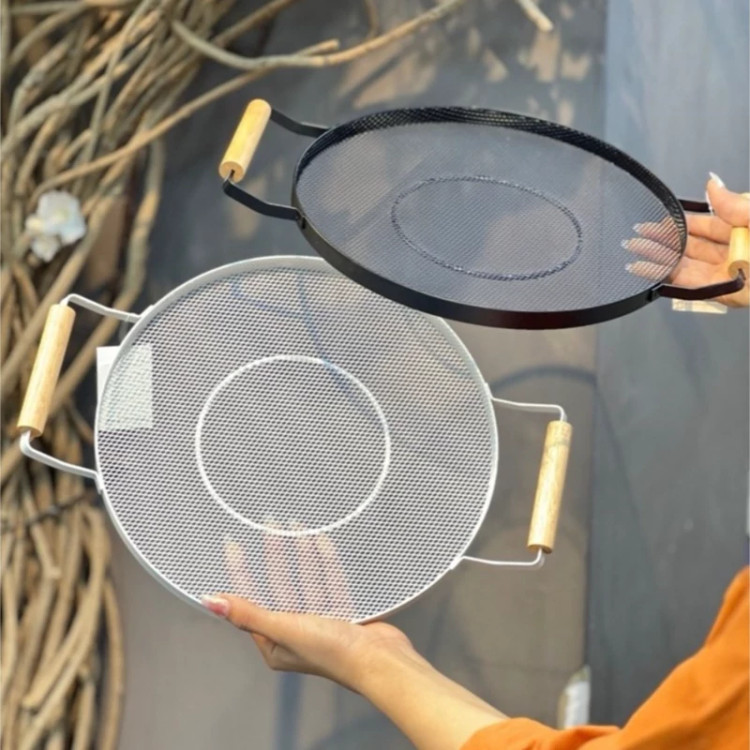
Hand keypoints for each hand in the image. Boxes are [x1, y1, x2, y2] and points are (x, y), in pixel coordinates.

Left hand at [205, 528, 419, 692]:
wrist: (379, 660)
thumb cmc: (332, 653)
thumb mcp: (284, 630)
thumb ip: (248, 613)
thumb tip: (210, 600)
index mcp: (275, 643)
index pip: (251, 600)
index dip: (241, 571)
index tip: (234, 544)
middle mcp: (294, 632)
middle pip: (280, 585)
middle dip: (275, 554)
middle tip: (269, 524)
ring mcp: (320, 621)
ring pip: (306, 579)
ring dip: (301, 553)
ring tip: (295, 526)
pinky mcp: (342, 612)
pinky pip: (330, 580)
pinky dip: (325, 561)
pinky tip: (321, 541)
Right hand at [625, 175, 748, 306]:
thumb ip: (736, 204)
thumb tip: (710, 183)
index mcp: (745, 230)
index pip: (707, 224)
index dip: (680, 220)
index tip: (655, 215)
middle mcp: (734, 253)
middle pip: (691, 245)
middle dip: (661, 240)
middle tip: (633, 235)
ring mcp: (728, 274)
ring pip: (684, 264)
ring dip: (655, 257)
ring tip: (630, 249)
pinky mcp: (723, 294)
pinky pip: (688, 284)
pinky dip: (664, 276)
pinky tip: (643, 269)